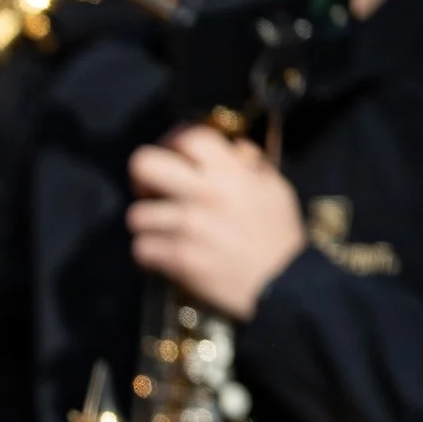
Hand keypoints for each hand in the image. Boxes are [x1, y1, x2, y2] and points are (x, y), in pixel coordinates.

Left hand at [128, 125, 305, 319]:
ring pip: (137, 214)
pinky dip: (149, 254)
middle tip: (153, 191)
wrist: (286, 284)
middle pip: (143, 164)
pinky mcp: (178, 258)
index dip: (172, 141)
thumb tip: (233, 148)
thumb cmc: (279, 236)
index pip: (187, 137)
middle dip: (142, 177)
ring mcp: (188, 226)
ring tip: (164, 231)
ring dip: (147, 224)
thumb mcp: (274, 190)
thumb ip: (250, 166)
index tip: (172, 155)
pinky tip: (164, 256)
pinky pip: (141, 249)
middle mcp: (204, 193)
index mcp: (229, 173)